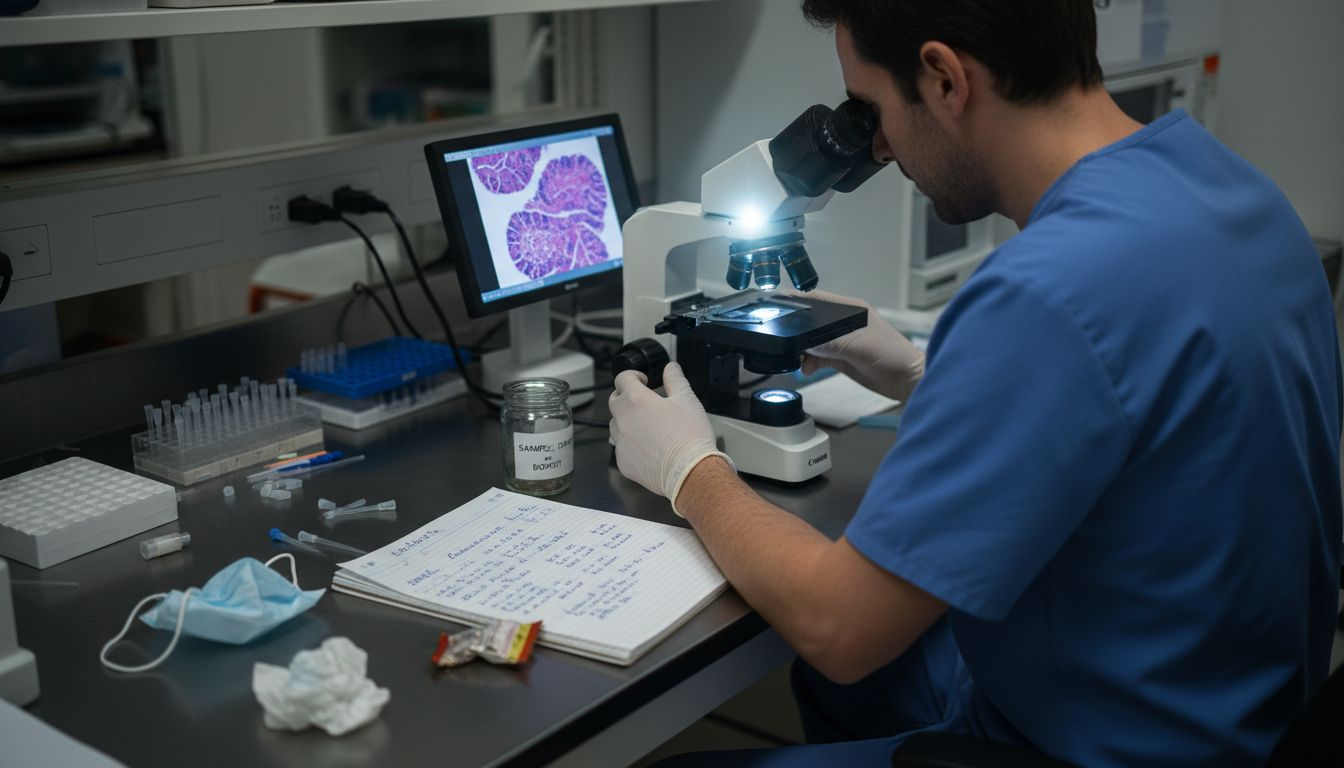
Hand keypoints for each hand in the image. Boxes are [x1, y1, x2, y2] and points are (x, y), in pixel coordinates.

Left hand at [609, 362, 732, 514]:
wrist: (690, 471)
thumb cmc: (690, 437)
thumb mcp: (687, 400)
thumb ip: (676, 380)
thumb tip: (671, 368)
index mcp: (637, 400)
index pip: (622, 378)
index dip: (633, 376)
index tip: (642, 381)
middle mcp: (623, 419)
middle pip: (614, 400)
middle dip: (626, 397)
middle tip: (644, 403)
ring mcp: (621, 442)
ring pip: (615, 425)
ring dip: (626, 422)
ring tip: (648, 428)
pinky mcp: (623, 462)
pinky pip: (622, 448)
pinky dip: (631, 445)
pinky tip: (649, 448)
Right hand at [797, 290, 923, 400]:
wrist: (907, 381)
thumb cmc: (892, 355)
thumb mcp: (857, 345)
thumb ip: (829, 341)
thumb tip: (804, 343)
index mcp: (850, 309)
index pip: (818, 299)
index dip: (797, 301)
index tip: (777, 306)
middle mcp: (844, 323)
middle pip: (811, 322)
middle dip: (796, 332)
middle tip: (785, 341)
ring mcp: (842, 341)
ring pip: (812, 342)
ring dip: (802, 351)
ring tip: (797, 359)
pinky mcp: (841, 358)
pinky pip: (817, 358)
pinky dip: (809, 363)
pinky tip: (807, 370)